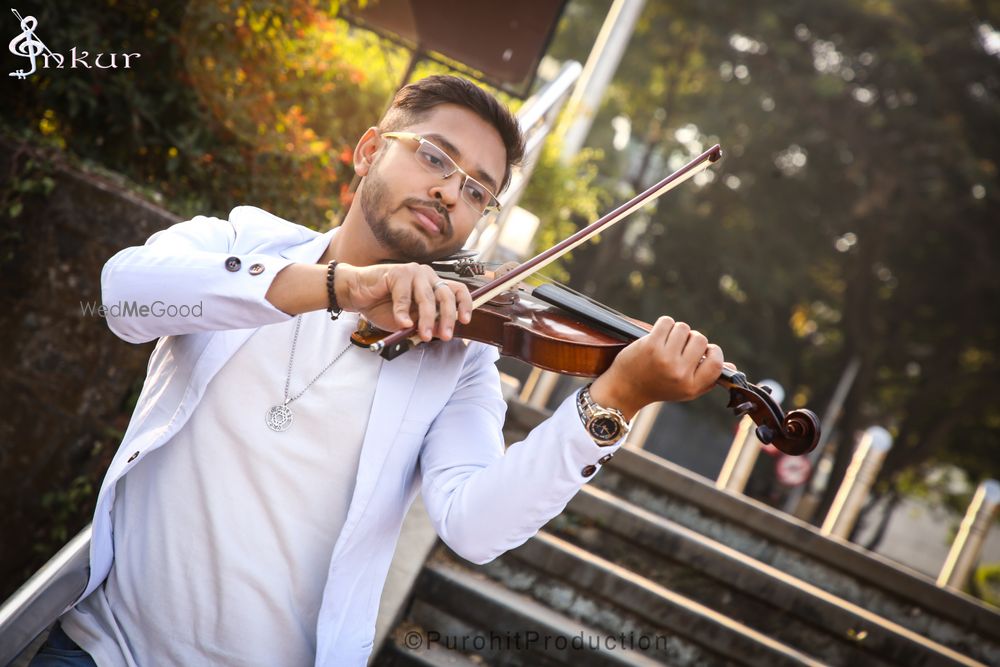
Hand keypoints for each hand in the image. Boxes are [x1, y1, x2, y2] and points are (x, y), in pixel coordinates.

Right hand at [336, 262, 472, 341]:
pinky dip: (402, 313)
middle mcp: (427, 276)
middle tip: (445, 335)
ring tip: (424, 335)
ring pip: (427, 298)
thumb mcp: (409, 320)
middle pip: (446, 295)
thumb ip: (425, 323)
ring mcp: (413, 272)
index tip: (465, 321)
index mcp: (433, 285)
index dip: (465, 305)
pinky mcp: (398, 272)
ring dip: (427, 320)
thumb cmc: (382, 306)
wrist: (357, 294)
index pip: (458, 290)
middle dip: (448, 318)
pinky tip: (401, 324)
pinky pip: (404, 297)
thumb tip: (442, 331)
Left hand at [589, 316, 734, 419]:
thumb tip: (732, 366)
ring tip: (667, 342)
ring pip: (684, 328)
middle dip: (691, 339)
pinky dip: (664, 324)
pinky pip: (667, 322)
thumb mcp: (685, 390)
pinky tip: (658, 335)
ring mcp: (665, 359)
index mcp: (691, 386)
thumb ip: (707, 378)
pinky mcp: (650, 346)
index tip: (705, 351)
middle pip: (700, 339)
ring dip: (676, 331)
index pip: (716, 362)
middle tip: (679, 346)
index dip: (713, 351)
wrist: (625, 389)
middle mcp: (679, 373)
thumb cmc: (658, 386)